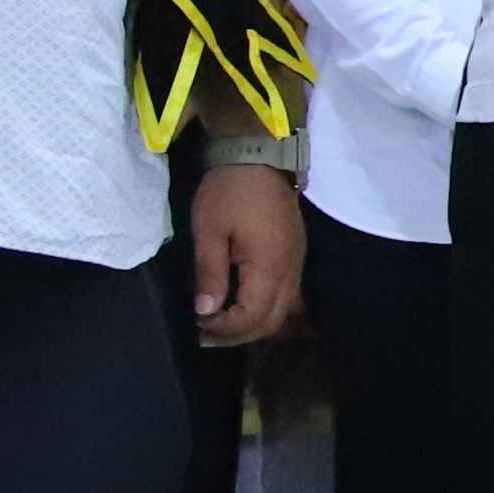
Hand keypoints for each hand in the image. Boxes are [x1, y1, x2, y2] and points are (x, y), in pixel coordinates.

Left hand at [189, 163, 305, 344]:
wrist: (259, 157)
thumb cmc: (229, 192)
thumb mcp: (209, 230)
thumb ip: (209, 273)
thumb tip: (205, 311)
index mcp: (269, 265)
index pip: (252, 316)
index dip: (225, 328)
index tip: (197, 324)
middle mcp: (290, 271)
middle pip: (271, 322)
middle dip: (238, 335)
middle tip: (206, 334)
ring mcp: (296, 264)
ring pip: (281, 313)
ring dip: (251, 325)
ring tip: (221, 324)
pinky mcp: (295, 257)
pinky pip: (284, 297)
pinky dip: (262, 310)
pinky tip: (239, 305)